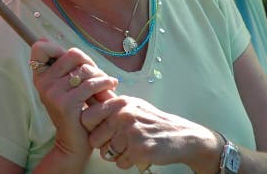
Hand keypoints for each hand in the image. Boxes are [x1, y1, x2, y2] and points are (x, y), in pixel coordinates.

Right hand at [30, 40, 117, 158]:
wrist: (74, 142)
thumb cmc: (75, 109)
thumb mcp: (65, 86)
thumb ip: (61, 65)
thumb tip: (43, 38)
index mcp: (40, 77)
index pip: (40, 48)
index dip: (57, 49)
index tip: (74, 62)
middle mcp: (43, 83)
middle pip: (73, 54)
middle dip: (90, 63)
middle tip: (98, 75)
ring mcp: (53, 93)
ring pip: (86, 69)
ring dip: (101, 76)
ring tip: (106, 85)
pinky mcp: (66, 103)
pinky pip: (92, 84)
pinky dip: (106, 84)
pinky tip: (111, 87)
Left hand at [80, 95, 219, 171]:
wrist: (180, 136)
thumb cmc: (153, 122)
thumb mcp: (133, 105)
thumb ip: (112, 106)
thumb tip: (86, 105)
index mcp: (120, 103)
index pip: (87, 117)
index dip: (92, 128)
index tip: (102, 130)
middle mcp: (124, 115)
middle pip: (94, 139)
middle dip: (105, 145)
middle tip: (122, 141)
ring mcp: (131, 132)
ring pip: (107, 153)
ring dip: (118, 154)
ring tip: (134, 145)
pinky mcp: (138, 149)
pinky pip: (120, 163)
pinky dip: (129, 162)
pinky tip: (140, 152)